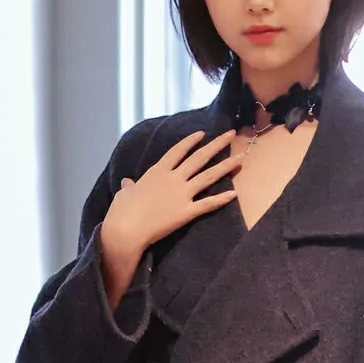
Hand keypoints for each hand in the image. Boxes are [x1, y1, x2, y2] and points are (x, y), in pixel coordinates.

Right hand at [99, 129, 239, 310]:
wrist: (126, 229)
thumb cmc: (121, 211)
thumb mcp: (124, 194)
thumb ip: (129, 187)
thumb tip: (127, 183)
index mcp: (157, 171)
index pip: (177, 151)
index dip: (190, 141)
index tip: (202, 133)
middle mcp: (173, 178)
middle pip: (199, 158)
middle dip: (217, 144)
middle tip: (231, 134)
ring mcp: (181, 195)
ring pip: (208, 176)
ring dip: (226, 166)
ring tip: (242, 158)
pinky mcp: (186, 212)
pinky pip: (207, 204)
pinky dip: (221, 199)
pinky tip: (234, 194)